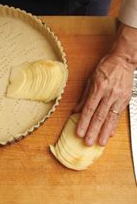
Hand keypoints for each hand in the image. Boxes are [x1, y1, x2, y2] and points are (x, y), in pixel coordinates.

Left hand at [74, 22, 136, 146]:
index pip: (89, 109)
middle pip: (99, 116)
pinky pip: (118, 115)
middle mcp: (109, 94)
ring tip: (100, 143)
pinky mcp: (126, 100)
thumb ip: (84, 96)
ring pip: (110, 118)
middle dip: (93, 131)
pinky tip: (110, 133)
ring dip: (104, 132)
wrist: (123, 61)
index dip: (83, 122)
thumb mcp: (90, 79)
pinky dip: (114, 125)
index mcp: (98, 88)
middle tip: (88, 142)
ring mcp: (119, 98)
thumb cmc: (105, 68)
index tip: (79, 133)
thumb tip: (76, 110)